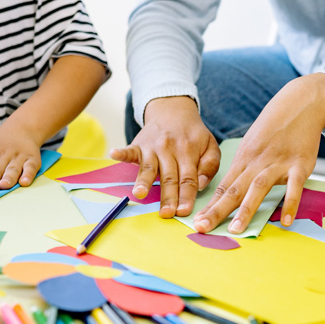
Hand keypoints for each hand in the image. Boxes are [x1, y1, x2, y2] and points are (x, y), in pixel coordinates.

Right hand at [110, 96, 220, 217]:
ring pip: (148, 168)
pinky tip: (114, 154)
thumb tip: (200, 185)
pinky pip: (129, 150)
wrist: (173, 110)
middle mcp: (170, 150)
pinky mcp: (139, 144)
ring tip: (139, 193)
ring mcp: (153, 148)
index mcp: (189, 153)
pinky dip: (121, 153)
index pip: (188, 179)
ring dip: (143, 181)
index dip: (186, 196)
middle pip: (169, 178)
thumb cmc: (193, 134)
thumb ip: (210, 165)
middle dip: (167, 197)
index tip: (184, 211)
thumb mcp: (210, 146)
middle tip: (166, 213)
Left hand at [194, 74, 324, 232]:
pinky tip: (287, 221)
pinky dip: (291, 203)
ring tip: (236, 229)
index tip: (196, 222)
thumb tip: (228, 191)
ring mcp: (278, 163)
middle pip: (233, 190)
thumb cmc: (274, 128)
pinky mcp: (300, 165)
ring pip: (258, 188)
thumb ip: (243, 168)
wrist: (300, 103)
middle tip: (202, 227)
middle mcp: (256, 162)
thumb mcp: (252, 145)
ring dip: (246, 209)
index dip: (209, 205)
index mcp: (243, 159)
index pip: (223, 186)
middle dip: (217, 211)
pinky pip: (294, 187)